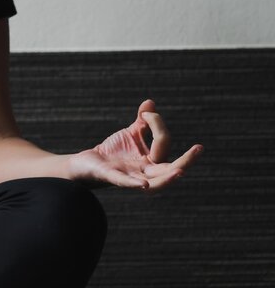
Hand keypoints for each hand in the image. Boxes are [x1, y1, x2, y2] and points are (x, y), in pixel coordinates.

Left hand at [66, 99, 202, 192]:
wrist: (87, 163)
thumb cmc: (113, 151)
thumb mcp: (131, 134)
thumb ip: (143, 121)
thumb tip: (150, 103)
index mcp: (151, 161)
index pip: (164, 143)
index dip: (157, 124)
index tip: (146, 113)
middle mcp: (144, 172)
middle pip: (169, 169)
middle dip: (186, 161)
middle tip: (199, 148)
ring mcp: (130, 177)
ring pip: (154, 183)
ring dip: (167, 178)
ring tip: (180, 172)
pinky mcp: (111, 178)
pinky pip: (125, 183)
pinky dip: (134, 183)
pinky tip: (143, 184)